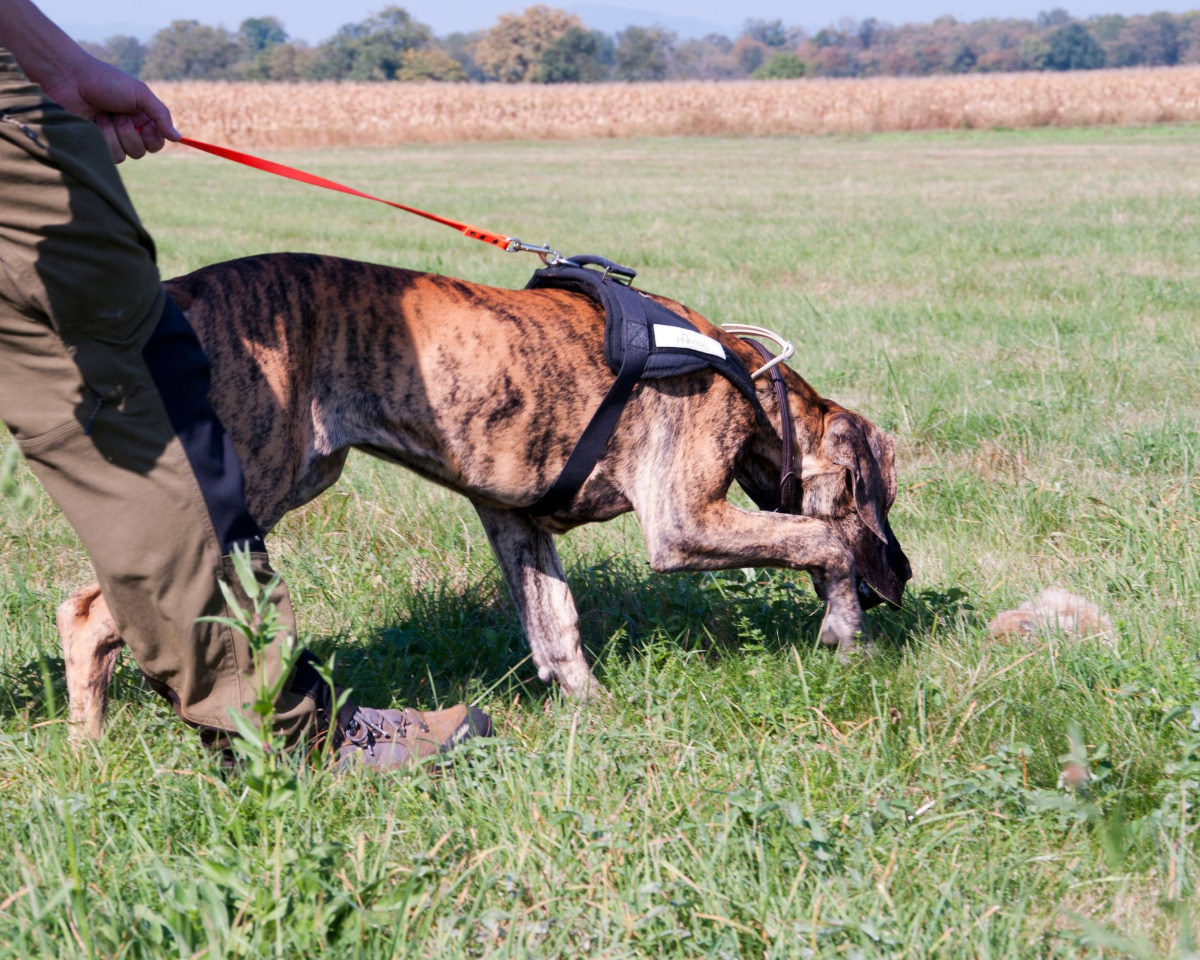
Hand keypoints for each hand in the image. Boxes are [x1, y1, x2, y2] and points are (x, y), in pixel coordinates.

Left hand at [40, 54, 180, 162]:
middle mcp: (128, 130)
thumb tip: (178, 138)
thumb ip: (161, 115)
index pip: (157, 142)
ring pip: (125, 155)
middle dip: (130, 133)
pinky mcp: (95, 144)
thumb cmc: (105, 81)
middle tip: (118, 114)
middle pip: (141, 152)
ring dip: (114, 134)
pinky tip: (93, 121)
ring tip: (102, 115)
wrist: (70, 78)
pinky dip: (102, 138)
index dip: (152, 137)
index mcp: (141, 118)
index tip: (145, 124)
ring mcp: (111, 138)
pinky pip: (108, 155)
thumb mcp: (140, 93)